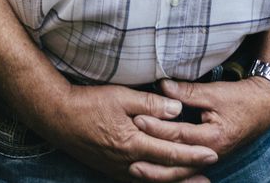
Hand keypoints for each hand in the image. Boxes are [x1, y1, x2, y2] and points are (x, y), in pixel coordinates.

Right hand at [36, 84, 217, 181]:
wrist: (57, 117)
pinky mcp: (110, 169)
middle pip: (165, 172)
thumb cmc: (88, 103)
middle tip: (210, 172)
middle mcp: (127, 161)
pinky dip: (155, 182)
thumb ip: (150, 104)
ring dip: (176, 182)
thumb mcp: (120, 97)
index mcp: (132, 143)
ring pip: (153, 180)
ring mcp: (117, 168)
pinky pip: (138, 180)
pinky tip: (162, 180)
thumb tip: (177, 109)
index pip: (170, 151)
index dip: (193, 154)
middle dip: (189, 173)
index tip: (212, 154)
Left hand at [129, 78, 269, 178]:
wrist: (263, 108)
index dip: (157, 126)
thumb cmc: (240, 98)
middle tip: (130, 156)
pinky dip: (170, 172)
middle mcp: (211, 153)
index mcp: (213, 137)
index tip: (137, 119)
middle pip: (178, 162)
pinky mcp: (207, 156)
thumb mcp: (215, 92)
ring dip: (158, 172)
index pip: (179, 134)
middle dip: (153, 161)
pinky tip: (154, 171)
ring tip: (135, 169)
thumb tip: (162, 86)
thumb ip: (188, 91)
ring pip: (181, 172)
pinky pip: (186, 168)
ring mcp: (210, 158)